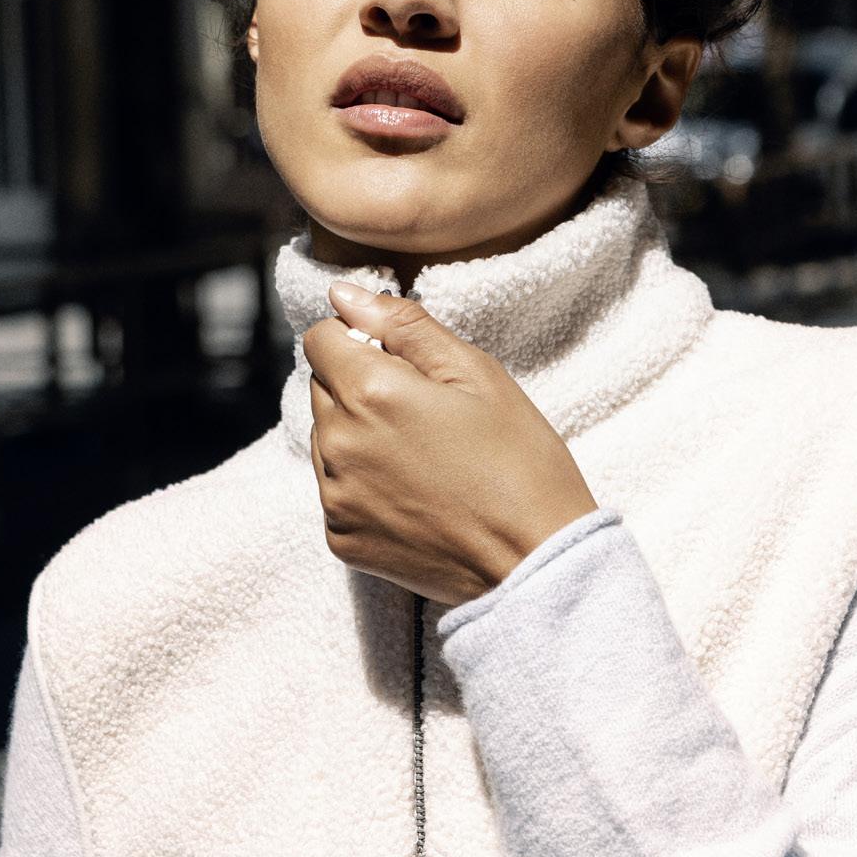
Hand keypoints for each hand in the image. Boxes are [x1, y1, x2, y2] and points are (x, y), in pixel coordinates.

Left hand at [303, 285, 596, 606]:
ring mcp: (335, 496)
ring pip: (326, 438)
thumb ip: (405, 325)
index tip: (403, 361)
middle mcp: (338, 443)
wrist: (536, 562)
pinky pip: (336, 490)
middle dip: (361, 385)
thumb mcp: (476, 373)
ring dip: (359, 434)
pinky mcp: (341, 538)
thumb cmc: (519, 459)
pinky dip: (364, 484)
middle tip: (426, 412)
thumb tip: (344, 294)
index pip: (320, 339)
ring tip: (425, 455)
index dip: (360, 338)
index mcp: (368, 392)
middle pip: (322, 387)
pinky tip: (416, 492)